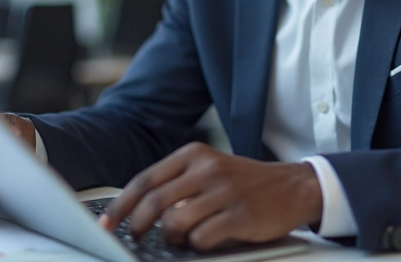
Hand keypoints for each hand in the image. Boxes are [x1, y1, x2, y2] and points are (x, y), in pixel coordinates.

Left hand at [98, 142, 321, 250]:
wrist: (293, 186)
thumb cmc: (244, 183)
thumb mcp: (209, 169)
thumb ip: (177, 181)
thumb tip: (135, 208)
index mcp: (193, 154)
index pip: (145, 180)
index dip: (121, 205)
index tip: (106, 223)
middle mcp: (207, 169)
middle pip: (153, 202)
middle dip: (135, 225)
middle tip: (134, 237)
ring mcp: (224, 192)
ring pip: (174, 223)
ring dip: (170, 238)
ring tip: (179, 239)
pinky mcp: (240, 216)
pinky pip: (202, 238)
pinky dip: (197, 245)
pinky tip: (205, 241)